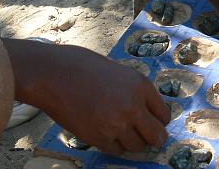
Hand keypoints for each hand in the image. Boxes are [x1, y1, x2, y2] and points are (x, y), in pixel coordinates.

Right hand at [7, 40, 169, 154]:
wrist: (53, 74)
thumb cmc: (84, 67)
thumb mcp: (120, 73)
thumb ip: (136, 92)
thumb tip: (147, 113)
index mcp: (141, 86)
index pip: (165, 114)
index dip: (158, 120)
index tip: (152, 122)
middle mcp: (133, 106)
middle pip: (157, 136)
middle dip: (153, 138)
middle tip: (146, 136)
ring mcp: (116, 124)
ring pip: (137, 147)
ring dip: (131, 141)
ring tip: (120, 131)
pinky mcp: (98, 137)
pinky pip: (116, 150)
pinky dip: (114, 145)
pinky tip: (106, 132)